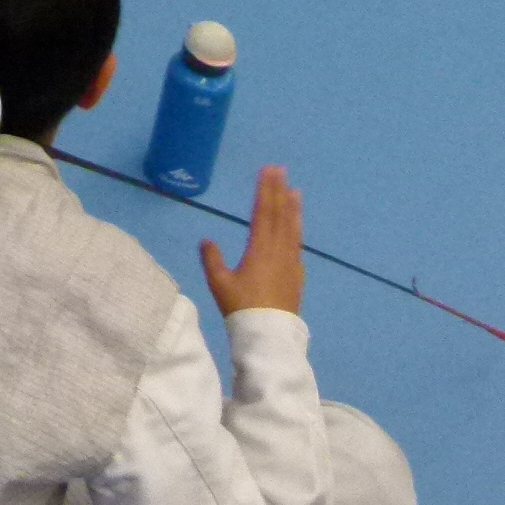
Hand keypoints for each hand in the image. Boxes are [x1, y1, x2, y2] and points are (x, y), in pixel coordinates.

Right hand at [199, 165, 305, 317]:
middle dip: (279, 191)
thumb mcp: (219, 283)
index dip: (265, 190)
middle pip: (280, 215)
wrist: (268, 335)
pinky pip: (297, 244)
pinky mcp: (297, 275)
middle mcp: (279, 250)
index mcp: (260, 248)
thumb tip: (207, 239)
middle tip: (281, 170)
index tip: (267, 171)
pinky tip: (296, 228)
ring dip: (293, 208)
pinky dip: (297, 229)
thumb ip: (212, 259)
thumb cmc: (241, 307)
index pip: (263, 212)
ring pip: (293, 229)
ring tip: (295, 191)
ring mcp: (291, 263)